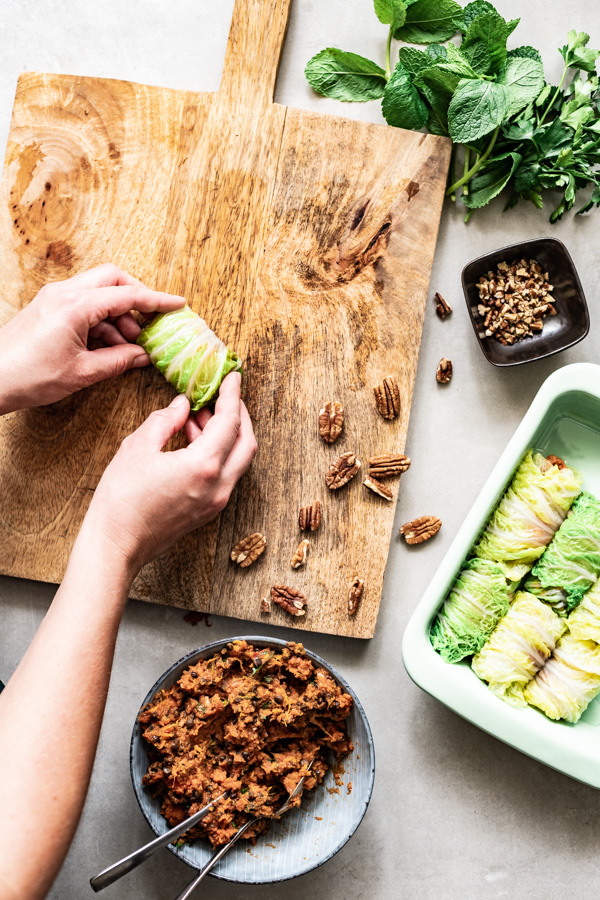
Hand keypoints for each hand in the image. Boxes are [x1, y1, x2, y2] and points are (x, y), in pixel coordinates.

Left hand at [0, 263, 184, 413]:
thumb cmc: (29, 376)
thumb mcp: (83, 372)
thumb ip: (119, 360)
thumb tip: (144, 355)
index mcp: (76, 305)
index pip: (127, 295)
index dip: (156, 301)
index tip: (177, 304)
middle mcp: (65, 293)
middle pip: (113, 278)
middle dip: (137, 297)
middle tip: (152, 321)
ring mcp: (54, 298)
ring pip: (98, 292)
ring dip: (119, 314)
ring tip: (131, 344)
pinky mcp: (48, 308)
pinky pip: (83, 304)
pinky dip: (102, 320)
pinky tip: (110, 345)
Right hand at [84, 372, 256, 572]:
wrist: (115, 546)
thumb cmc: (121, 500)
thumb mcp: (138, 448)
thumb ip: (164, 420)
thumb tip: (182, 405)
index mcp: (204, 467)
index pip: (230, 422)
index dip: (232, 395)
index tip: (233, 376)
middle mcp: (218, 486)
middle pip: (246, 442)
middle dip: (239, 415)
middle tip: (223, 395)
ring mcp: (216, 502)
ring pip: (238, 460)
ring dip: (227, 434)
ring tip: (199, 415)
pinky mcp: (208, 511)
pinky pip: (225, 475)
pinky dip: (218, 453)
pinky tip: (193, 440)